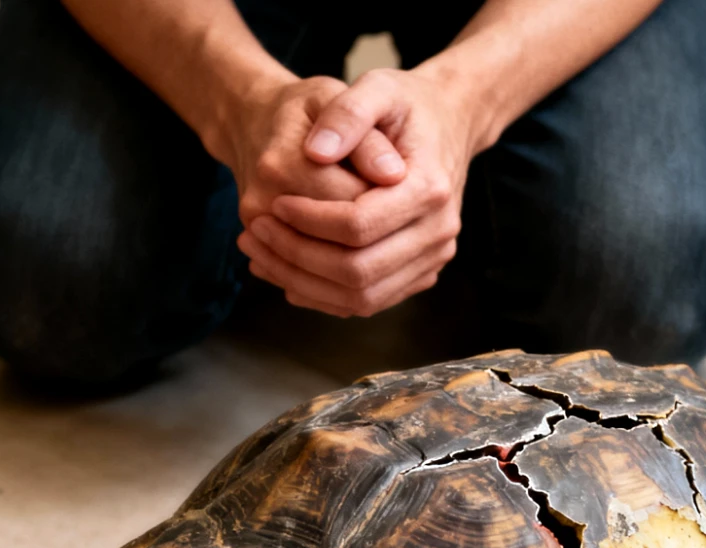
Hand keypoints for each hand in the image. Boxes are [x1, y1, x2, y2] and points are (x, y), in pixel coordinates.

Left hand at [236, 68, 477, 317]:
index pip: (358, 225)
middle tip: (257, 231)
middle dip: (299, 256)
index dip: (309, 221)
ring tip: (260, 253)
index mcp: (429, 188)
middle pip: (358, 271)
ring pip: (360, 297)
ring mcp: (432, 259)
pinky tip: (285, 270)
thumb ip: (347, 113)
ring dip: (304, 281)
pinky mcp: (419, 274)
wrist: (448, 122)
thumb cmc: (407, 104)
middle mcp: (438, 232)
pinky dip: (321, 293)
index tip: (274, 203)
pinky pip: (366, 302)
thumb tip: (315, 152)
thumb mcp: (378, 86)